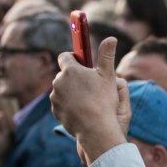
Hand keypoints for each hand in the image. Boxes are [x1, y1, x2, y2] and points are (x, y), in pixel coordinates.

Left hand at [51, 37, 126, 164]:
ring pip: (62, 89)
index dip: (74, 58)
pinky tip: (81, 110)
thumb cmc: (103, 100)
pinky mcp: (55, 110)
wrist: (95, 128)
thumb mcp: (108, 76)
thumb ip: (107, 55)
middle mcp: (59, 81)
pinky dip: (68, 104)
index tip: (82, 64)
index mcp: (71, 70)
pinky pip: (60, 103)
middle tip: (89, 85)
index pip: (65, 56)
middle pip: (64, 74)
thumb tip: (111, 38)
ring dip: (71, 91)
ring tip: (86, 100)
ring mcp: (55, 96)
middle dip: (74, 77)